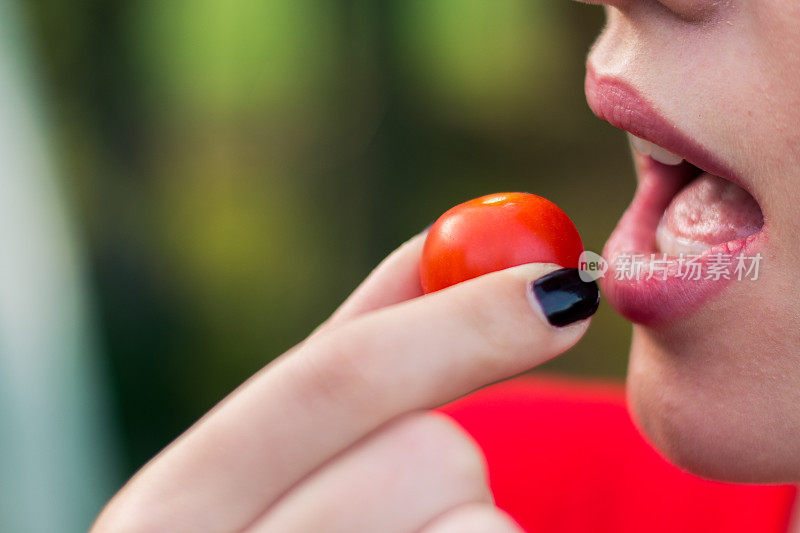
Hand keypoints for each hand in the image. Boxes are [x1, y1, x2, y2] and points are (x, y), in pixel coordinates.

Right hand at [92, 231, 594, 532]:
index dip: (455, 321)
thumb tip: (443, 245)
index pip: (331, 381)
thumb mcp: (270, 457)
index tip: (553, 285)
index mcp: (170, 509)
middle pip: (423, 454)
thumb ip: (348, 355)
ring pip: (479, 525)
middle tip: (417, 494)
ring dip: (472, 526)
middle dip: (451, 455)